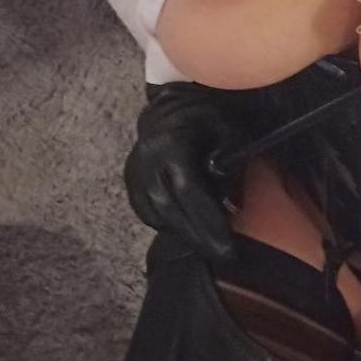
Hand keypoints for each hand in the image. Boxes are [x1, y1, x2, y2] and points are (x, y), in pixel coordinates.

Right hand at [123, 82, 253, 261]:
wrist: (173, 104)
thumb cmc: (207, 116)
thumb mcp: (228, 129)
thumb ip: (230, 160)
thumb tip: (229, 194)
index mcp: (170, 144)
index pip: (188, 191)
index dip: (208, 221)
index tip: (228, 245)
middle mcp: (146, 160)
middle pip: (170, 209)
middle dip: (198, 236)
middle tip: (224, 255)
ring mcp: (133, 171)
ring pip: (155, 215)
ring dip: (184, 234)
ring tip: (210, 247)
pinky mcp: (130, 181)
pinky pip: (146, 212)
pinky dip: (168, 225)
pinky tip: (189, 232)